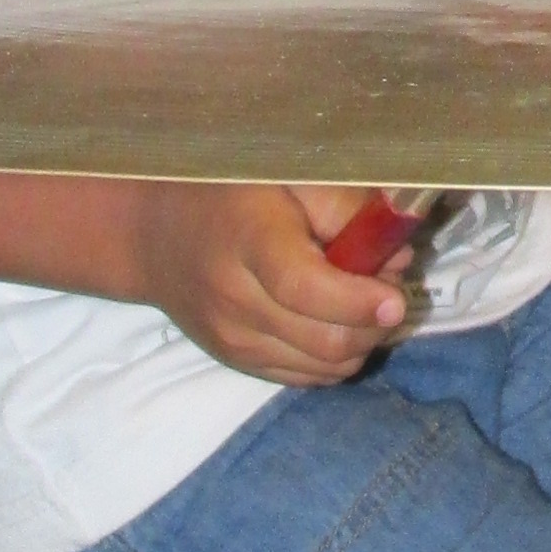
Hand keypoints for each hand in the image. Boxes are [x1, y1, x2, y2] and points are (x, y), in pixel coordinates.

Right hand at [123, 183, 409, 384]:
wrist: (154, 235)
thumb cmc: (229, 191)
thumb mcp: (286, 174)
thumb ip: (344, 208)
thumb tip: (396, 258)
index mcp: (248, 240)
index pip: (305, 289)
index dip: (358, 301)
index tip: (397, 298)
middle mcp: (235, 299)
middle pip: (325, 340)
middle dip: (374, 323)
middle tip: (390, 290)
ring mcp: (234, 340)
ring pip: (325, 367)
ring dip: (362, 341)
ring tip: (363, 303)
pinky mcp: (239, 363)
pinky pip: (309, 377)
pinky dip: (338, 357)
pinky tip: (337, 321)